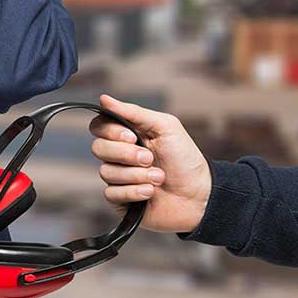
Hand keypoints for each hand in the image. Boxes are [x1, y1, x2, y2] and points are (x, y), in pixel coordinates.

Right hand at [89, 94, 212, 232]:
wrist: (199, 195)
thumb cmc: (185, 159)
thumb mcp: (165, 127)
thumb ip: (133, 112)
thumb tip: (104, 98)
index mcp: (127, 135)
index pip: (99, 127)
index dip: (110, 131)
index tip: (132, 137)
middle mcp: (119, 155)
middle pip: (98, 148)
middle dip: (126, 154)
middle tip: (150, 159)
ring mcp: (119, 177)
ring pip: (106, 172)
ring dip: (136, 175)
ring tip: (158, 178)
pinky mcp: (120, 199)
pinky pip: (111, 193)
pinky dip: (134, 192)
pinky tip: (151, 192)